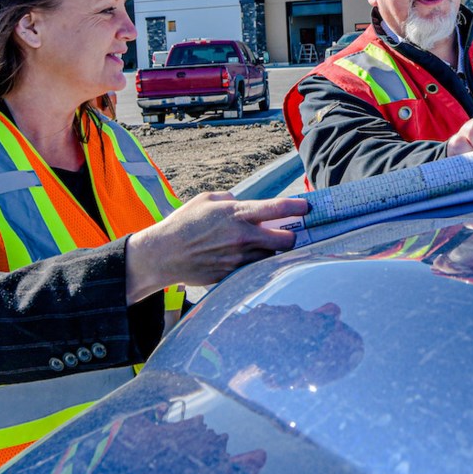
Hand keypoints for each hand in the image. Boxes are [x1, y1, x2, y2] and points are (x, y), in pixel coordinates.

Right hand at [125, 192, 308, 301]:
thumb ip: (228, 198)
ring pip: (273, 257)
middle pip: (287, 240)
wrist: (164, 254)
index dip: (298, 206)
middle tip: (290, 234)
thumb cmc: (183, 223)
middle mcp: (242, 236)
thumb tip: (241, 202)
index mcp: (237, 213)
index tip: (308, 206)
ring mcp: (239, 258)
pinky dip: (258, 265)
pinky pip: (256, 270)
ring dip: (274, 253)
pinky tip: (251, 261)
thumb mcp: (205, 200)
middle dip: (293, 237)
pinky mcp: (233, 274)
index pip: (277, 208)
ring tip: (267, 248)